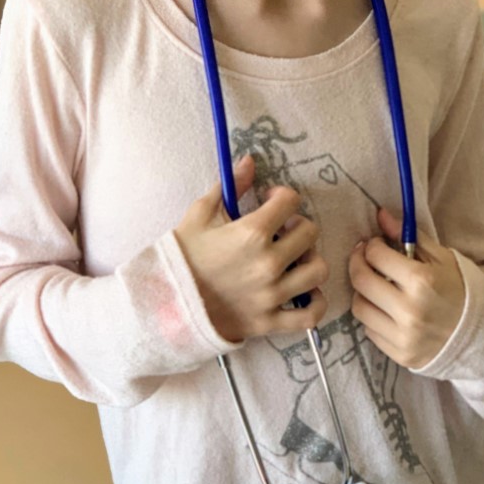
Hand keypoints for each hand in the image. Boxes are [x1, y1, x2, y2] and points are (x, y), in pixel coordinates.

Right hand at [174, 154, 328, 343]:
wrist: (165, 304)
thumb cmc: (182, 256)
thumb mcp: (200, 214)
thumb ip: (230, 186)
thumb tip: (249, 161)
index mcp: (252, 233)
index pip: (290, 201)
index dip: (281, 196)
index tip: (269, 201)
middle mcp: (268, 263)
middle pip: (310, 233)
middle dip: (297, 225)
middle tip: (281, 229)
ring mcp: (272, 295)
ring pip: (318, 271)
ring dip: (310, 260)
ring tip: (294, 259)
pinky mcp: (270, 322)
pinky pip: (310, 316)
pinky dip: (315, 304)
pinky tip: (304, 292)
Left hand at [348, 207, 464, 369]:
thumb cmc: (463, 291)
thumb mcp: (442, 258)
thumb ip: (409, 237)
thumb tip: (381, 215)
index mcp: (422, 281)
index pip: (376, 256)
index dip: (371, 245)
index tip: (375, 244)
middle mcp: (409, 310)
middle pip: (361, 281)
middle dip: (357, 263)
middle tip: (364, 258)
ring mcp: (404, 336)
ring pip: (360, 308)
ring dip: (362, 292)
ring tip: (375, 285)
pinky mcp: (400, 355)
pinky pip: (369, 331)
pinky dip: (373, 316)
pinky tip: (386, 309)